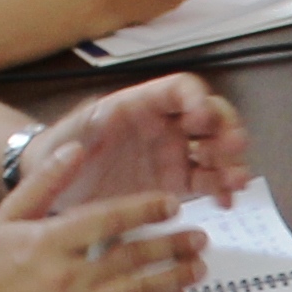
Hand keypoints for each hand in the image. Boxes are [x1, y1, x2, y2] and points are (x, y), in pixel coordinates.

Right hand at [0, 195, 210, 291]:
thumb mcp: (10, 216)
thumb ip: (46, 182)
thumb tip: (77, 148)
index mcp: (51, 240)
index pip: (109, 219)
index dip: (146, 209)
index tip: (172, 204)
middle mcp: (68, 275)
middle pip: (133, 257)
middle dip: (173, 246)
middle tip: (199, 238)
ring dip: (174, 279)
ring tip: (197, 269)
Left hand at [3, 77, 253, 221]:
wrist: (55, 187)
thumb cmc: (60, 152)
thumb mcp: (68, 136)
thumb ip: (83, 127)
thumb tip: (94, 122)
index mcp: (141, 105)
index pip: (180, 89)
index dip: (196, 99)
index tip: (199, 118)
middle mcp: (165, 125)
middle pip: (210, 116)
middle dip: (225, 129)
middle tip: (231, 148)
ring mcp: (173, 154)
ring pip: (214, 150)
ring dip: (231, 162)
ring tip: (236, 181)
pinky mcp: (175, 183)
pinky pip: (207, 182)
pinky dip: (221, 190)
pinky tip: (225, 202)